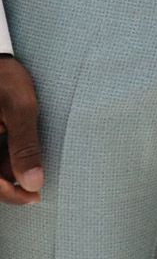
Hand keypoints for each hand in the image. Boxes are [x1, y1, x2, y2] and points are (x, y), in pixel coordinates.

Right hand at [0, 54, 43, 203]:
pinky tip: (18, 155)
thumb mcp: (21, 109)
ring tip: (31, 168)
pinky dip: (3, 159)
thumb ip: (25, 146)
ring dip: (7, 172)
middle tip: (35, 190)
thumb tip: (33, 182)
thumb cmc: (6, 78)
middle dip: (10, 185)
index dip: (12, 194)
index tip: (35, 196)